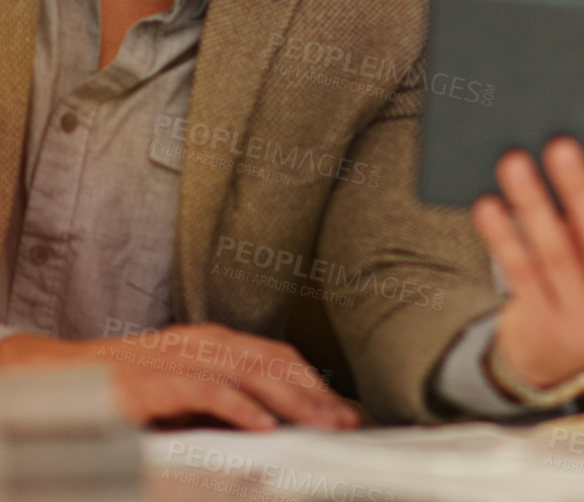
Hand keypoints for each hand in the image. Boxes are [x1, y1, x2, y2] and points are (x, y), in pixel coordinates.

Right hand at [0, 325, 361, 430]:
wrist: (52, 381)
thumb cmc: (121, 390)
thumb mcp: (181, 395)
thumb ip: (222, 403)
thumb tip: (272, 426)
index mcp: (212, 342)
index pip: (276, 356)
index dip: (314, 381)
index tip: (345, 408)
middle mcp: (200, 342)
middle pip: (271, 362)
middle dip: (314, 392)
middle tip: (346, 420)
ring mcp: (175, 358)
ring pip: (247, 372)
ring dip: (290, 400)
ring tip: (321, 423)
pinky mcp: (148, 382)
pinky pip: (202, 391)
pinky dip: (237, 407)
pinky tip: (262, 425)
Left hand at [471, 137, 583, 391]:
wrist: (562, 353)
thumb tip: (577, 158)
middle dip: (579, 191)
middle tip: (560, 146)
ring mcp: (583, 318)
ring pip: (556, 254)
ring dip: (534, 204)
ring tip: (516, 164)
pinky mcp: (542, 322)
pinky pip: (521, 273)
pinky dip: (504, 237)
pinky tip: (490, 206)